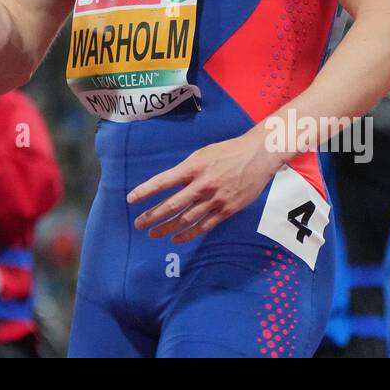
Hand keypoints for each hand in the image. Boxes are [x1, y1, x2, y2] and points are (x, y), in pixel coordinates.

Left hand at [127, 128, 284, 244]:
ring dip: (167, 228)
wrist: (258, 156)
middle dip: (152, 216)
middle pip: (171, 205)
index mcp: (193, 167)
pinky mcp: (226, 210)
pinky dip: (189, 233)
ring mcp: (214, 199)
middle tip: (138, 224)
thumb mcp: (202, 154)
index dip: (146, 191)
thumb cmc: (228, 151)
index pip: (163, 181)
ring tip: (153, 234)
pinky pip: (204, 226)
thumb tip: (170, 183)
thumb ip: (186, 169)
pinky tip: (177, 238)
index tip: (131, 199)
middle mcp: (201, 184)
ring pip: (185, 218)